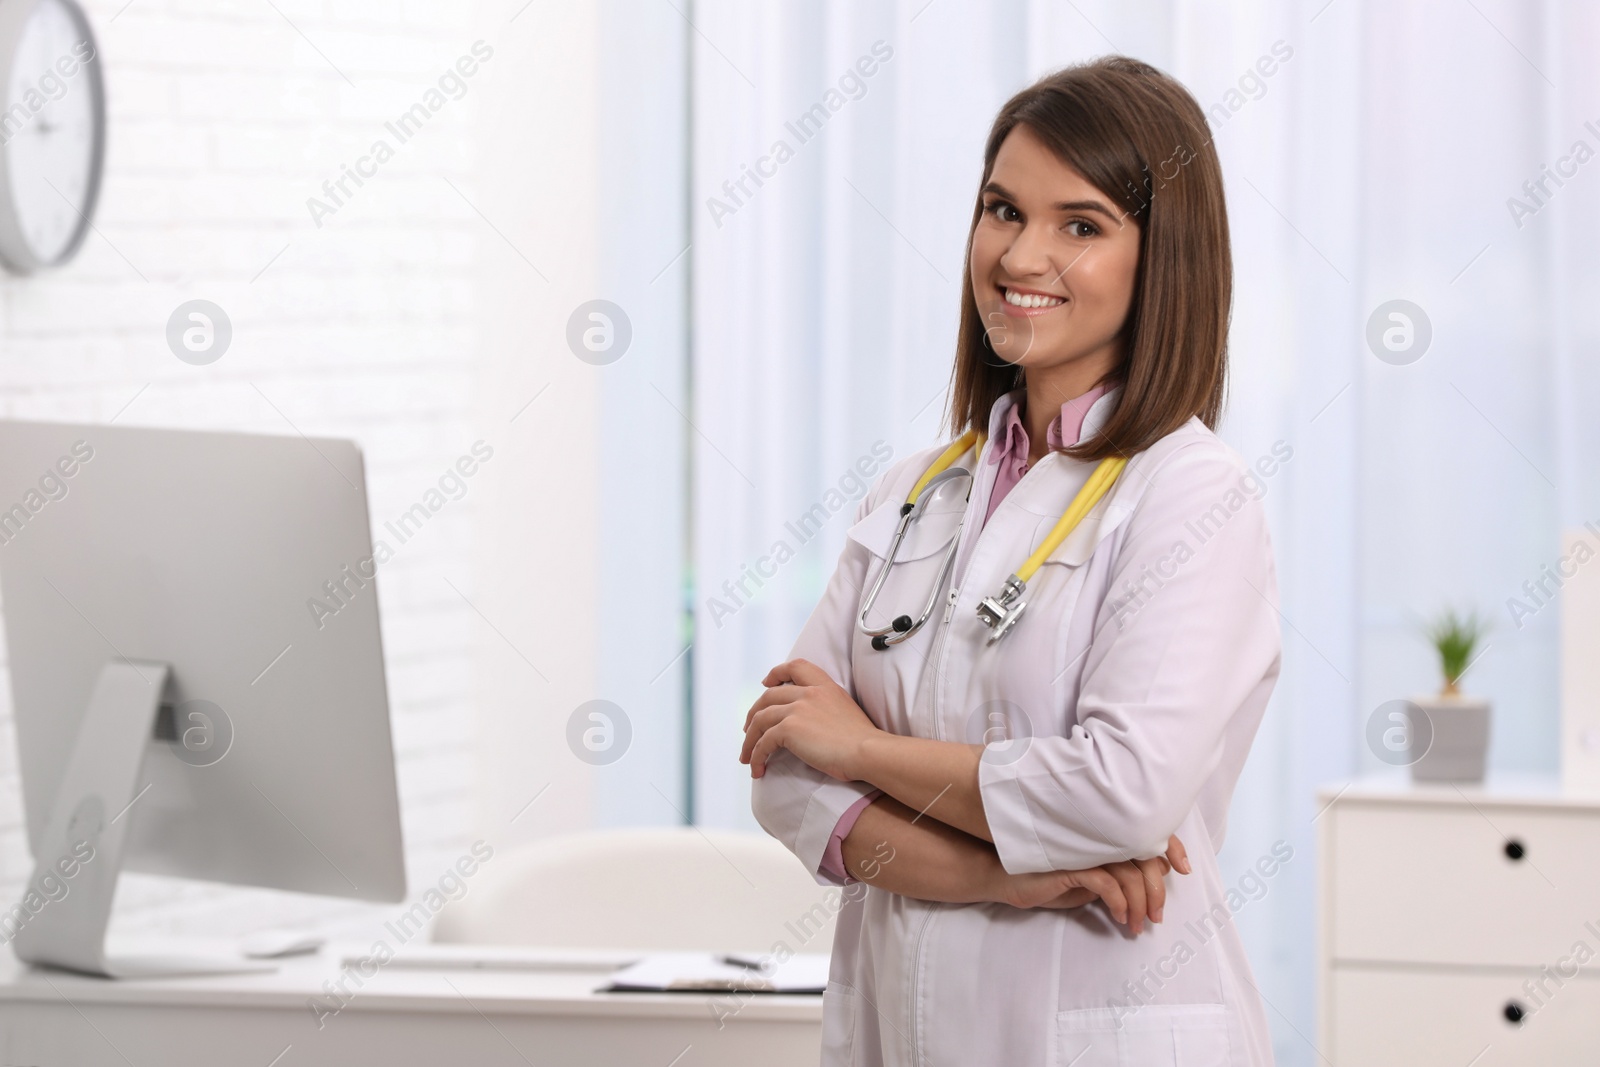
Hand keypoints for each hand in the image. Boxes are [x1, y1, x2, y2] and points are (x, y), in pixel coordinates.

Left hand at [740, 659, 879, 780]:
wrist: (867, 751)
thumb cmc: (862, 740)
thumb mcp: (845, 710)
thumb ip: (826, 707)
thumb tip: (810, 722)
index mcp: (825, 686)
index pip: (795, 666)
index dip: (776, 673)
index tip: (765, 683)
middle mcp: (809, 693)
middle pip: (768, 697)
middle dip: (753, 714)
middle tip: (749, 730)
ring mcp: (797, 709)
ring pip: (760, 720)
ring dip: (749, 740)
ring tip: (747, 757)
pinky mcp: (790, 729)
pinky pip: (763, 742)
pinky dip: (756, 756)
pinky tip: (758, 769)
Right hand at [991, 835, 1190, 933]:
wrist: (1009, 877)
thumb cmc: (1050, 877)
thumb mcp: (1091, 876)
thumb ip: (1118, 873)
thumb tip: (1152, 878)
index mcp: (1106, 834)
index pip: (1147, 834)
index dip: (1171, 847)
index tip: (1185, 870)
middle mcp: (1099, 836)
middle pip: (1144, 857)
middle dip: (1156, 891)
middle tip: (1155, 918)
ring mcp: (1085, 847)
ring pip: (1129, 873)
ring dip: (1138, 904)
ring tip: (1136, 925)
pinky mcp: (1071, 863)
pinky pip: (1106, 882)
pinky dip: (1119, 902)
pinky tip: (1119, 916)